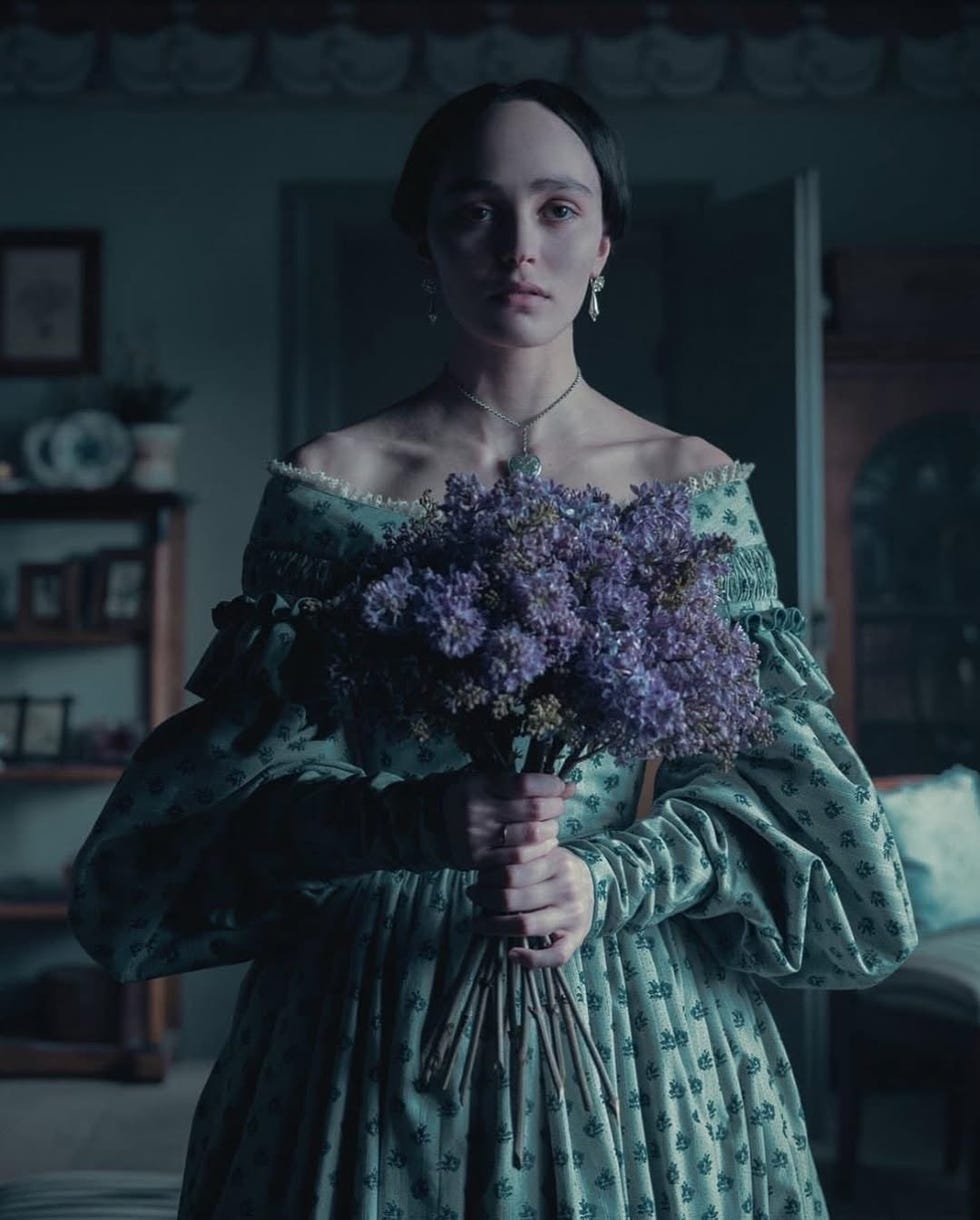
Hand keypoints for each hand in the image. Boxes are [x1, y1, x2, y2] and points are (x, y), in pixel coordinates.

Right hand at [441, 770, 575, 869]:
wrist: (434, 821)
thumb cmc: (473, 796)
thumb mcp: (492, 780)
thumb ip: (528, 782)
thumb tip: (570, 786)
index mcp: (481, 785)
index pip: (525, 784)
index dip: (550, 785)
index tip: (560, 786)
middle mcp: (478, 811)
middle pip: (533, 811)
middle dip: (555, 808)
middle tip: (557, 807)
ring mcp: (477, 838)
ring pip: (530, 837)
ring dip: (550, 831)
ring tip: (550, 827)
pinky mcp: (478, 860)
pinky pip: (518, 859)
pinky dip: (538, 852)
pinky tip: (542, 845)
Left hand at [467, 847, 593, 968]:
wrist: (594, 883)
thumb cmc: (558, 868)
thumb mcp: (546, 852)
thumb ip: (521, 855)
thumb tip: (484, 867)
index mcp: (558, 862)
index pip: (512, 873)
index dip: (488, 878)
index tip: (477, 880)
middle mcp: (567, 888)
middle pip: (514, 898)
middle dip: (485, 899)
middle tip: (473, 896)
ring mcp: (573, 915)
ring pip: (526, 924)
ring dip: (494, 926)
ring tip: (478, 923)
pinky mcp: (577, 938)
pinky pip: (556, 956)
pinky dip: (532, 959)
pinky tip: (512, 954)